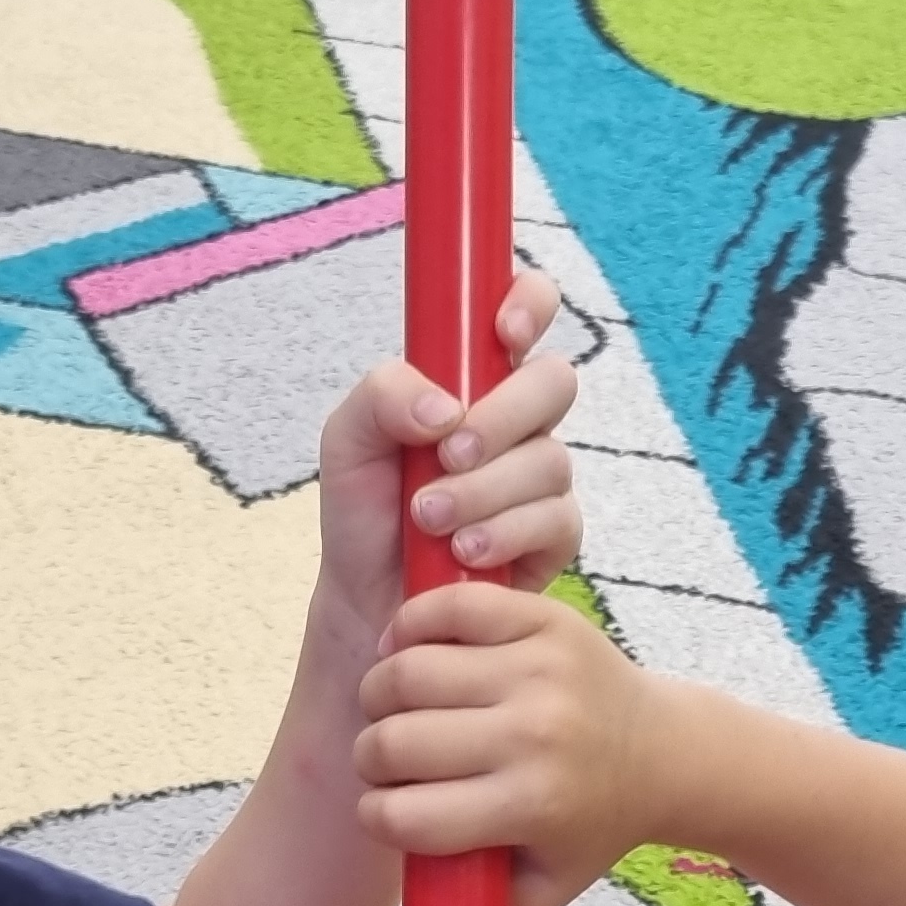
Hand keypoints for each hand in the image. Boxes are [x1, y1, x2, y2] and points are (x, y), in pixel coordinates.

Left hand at [312, 274, 583, 643]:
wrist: (369, 602)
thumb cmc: (365, 511)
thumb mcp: (348, 440)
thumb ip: (384, 395)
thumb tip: (447, 408)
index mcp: (474, 376)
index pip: (526, 308)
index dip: (529, 303)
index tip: (502, 332)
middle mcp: (518, 420)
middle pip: (554, 382)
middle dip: (500, 419)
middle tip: (445, 456)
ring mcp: (542, 477)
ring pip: (549, 459)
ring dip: (483, 491)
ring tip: (429, 520)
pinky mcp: (554, 536)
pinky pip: (557, 520)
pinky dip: (505, 533)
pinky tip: (464, 551)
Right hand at [353, 585, 671, 905]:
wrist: (664, 752)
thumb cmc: (590, 821)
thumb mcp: (540, 886)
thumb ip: (473, 895)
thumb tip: (410, 862)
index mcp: (530, 805)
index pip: (404, 817)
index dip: (375, 816)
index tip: (383, 808)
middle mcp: (534, 735)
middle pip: (395, 741)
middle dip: (371, 757)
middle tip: (385, 758)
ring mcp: (538, 670)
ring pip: (408, 671)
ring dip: (380, 692)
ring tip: (391, 706)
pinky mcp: (544, 620)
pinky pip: (451, 608)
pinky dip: (412, 624)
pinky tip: (407, 648)